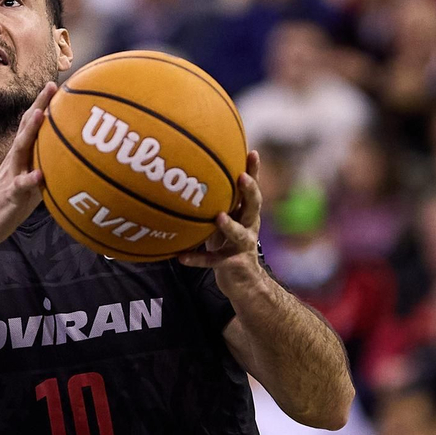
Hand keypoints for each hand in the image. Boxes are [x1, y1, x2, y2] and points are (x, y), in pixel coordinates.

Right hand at [0, 82, 57, 247]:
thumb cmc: (8, 206)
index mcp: (19, 158)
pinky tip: (40, 174)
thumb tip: (68, 165)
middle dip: (39, 106)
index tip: (56, 85)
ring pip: (20, 150)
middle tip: (52, 86)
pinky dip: (30, 179)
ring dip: (31, 131)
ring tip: (42, 115)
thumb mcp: (28, 184)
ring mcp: (10, 176)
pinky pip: (21, 186)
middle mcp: (14, 161)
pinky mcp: (10, 195)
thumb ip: (44, 171)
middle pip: (26, 128)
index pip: (31, 126)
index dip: (42, 105)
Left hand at [179, 149, 267, 297]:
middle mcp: (249, 227)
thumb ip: (215, 205)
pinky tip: (181, 257)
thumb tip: (189, 178)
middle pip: (253, 207)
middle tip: (242, 178)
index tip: (252, 152)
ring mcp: (242, 246)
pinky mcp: (232, 265)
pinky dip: (197, 258)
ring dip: (229, 226)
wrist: (243, 282)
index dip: (254, 171)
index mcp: (247, 215)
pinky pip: (212, 261)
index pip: (252, 189)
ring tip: (219, 217)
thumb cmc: (227, 245)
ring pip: (239, 234)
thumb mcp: (223, 222)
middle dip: (249, 191)